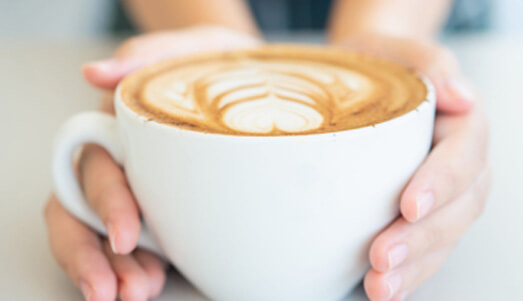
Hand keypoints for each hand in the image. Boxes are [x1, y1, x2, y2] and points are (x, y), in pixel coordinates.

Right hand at [44, 26, 260, 300]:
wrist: (245, 77)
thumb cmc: (214, 64)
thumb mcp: (188, 50)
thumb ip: (144, 57)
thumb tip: (95, 74)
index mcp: (119, 129)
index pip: (94, 170)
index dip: (104, 205)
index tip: (125, 235)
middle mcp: (123, 163)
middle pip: (83, 212)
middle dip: (92, 254)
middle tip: (114, 289)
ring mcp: (140, 188)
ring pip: (102, 234)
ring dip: (111, 270)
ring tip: (134, 292)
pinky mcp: (163, 206)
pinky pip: (137, 242)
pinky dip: (134, 266)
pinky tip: (148, 282)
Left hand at [337, 34, 490, 299]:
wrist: (363, 81)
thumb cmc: (379, 65)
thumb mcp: (397, 50)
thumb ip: (429, 62)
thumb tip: (460, 95)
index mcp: (461, 124)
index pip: (461, 156)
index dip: (440, 183)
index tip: (408, 204)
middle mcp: (459, 164)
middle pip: (458, 207)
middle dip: (422, 237)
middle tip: (382, 257)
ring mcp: (444, 195)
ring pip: (444, 236)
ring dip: (414, 266)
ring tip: (380, 285)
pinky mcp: (423, 215)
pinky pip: (426, 249)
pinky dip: (409, 272)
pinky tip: (385, 288)